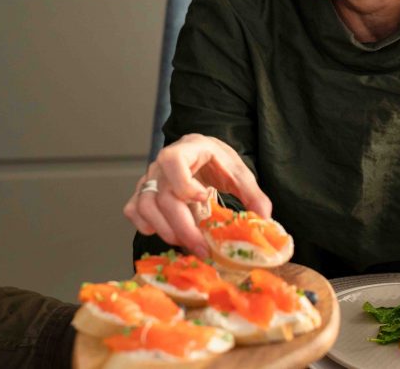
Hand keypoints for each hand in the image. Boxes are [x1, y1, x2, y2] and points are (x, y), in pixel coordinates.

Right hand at [122, 134, 271, 257]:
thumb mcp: (238, 171)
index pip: (173, 162)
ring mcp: (149, 179)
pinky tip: (166, 233)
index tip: (204, 198)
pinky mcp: (142, 193)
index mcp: (184, 151)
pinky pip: (134, 211)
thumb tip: (265, 218)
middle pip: (161, 196)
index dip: (184, 184)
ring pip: (144, 206)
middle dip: (181, 226)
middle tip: (201, 247)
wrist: (201, 154)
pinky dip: (146, 226)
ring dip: (164, 230)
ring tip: (186, 244)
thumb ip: (252, 193)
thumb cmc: (216, 161)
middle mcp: (161, 165)